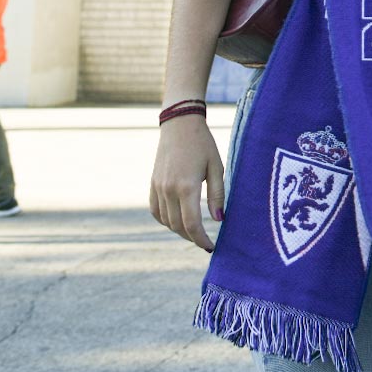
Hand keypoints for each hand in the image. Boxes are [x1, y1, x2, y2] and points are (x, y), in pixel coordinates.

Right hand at [149, 115, 224, 251]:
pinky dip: (165, 220)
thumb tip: (219, 220)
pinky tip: (177, 221)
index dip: (201, 240)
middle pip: (177, 226)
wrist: (179, 125)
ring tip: (194, 233)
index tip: (211, 247)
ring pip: (165, 221)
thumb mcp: (217, 168)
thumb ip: (217, 195)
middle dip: (192, 238)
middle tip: (205, 242)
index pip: (192, 224)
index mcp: (187, 187)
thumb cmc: (203, 144)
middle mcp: (168, 190)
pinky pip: (156, 210)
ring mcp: (157, 187)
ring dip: (179, 231)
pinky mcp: (152, 184)